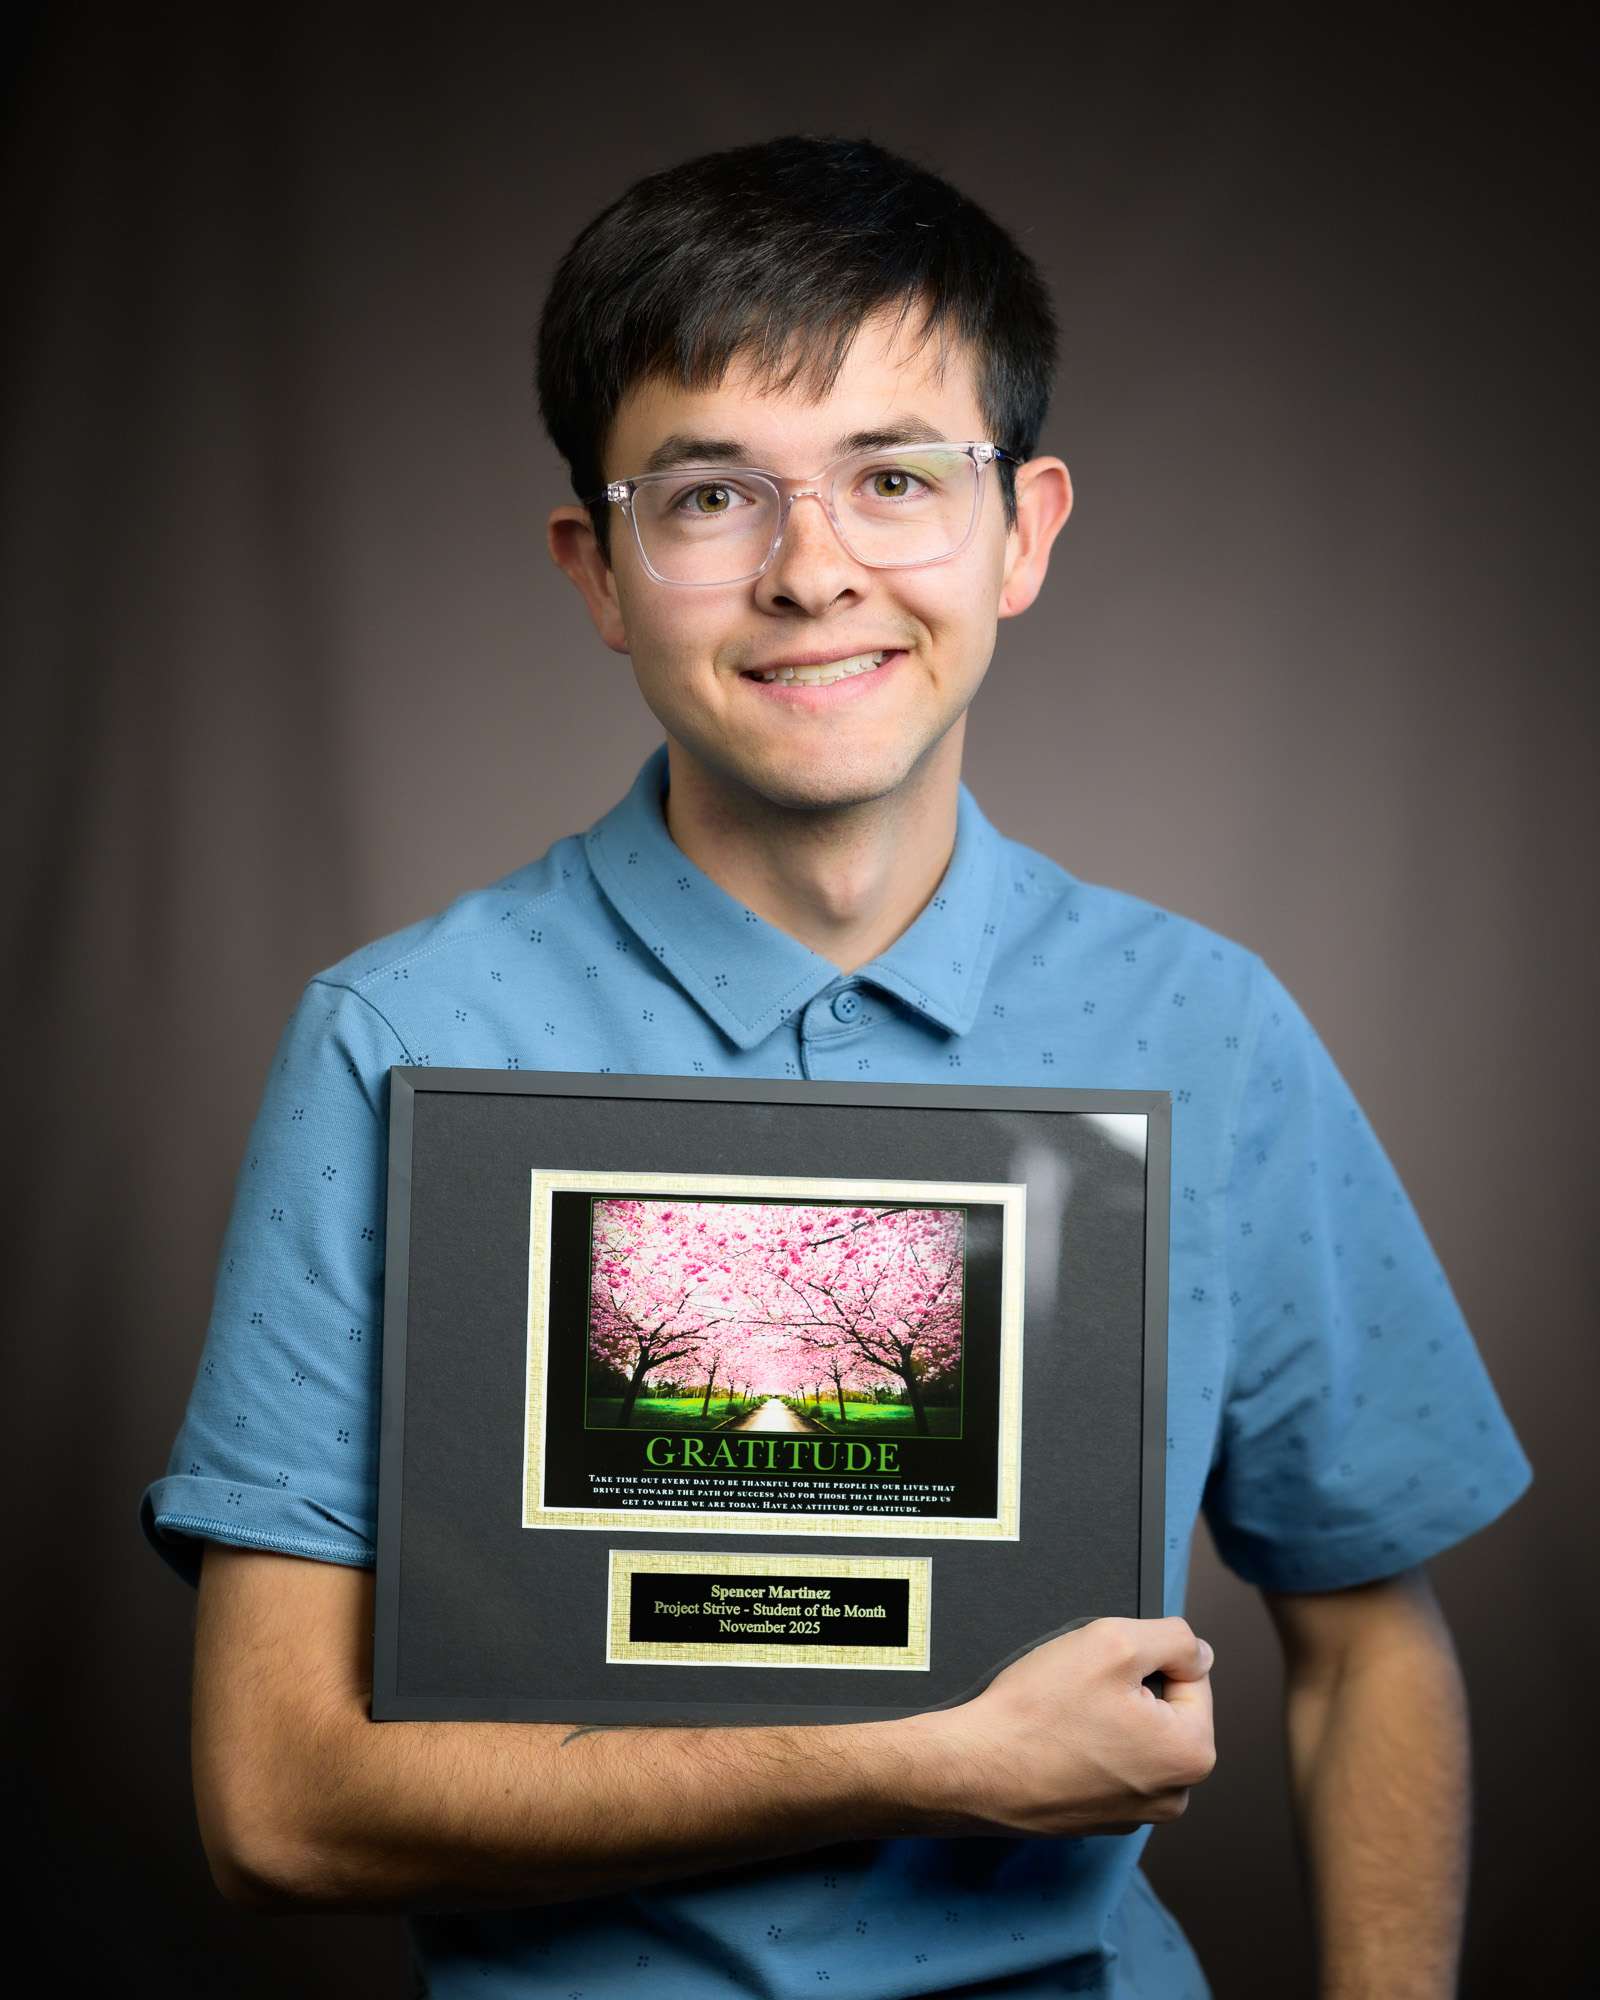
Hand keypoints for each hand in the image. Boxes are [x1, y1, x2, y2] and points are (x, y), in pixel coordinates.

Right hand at [906, 1616, 1216, 1836]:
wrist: (976, 1768)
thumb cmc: (1039, 1711)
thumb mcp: (1114, 1642)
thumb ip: (1174, 1638)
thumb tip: (1200, 1653)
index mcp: (1190, 1755)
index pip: (1192, 1676)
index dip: (1147, 1657)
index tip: (1106, 1670)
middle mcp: (1173, 1796)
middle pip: (1165, 1710)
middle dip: (1129, 1689)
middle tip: (1083, 1690)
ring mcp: (1135, 1814)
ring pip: (1135, 1736)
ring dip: (1108, 1718)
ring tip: (1066, 1717)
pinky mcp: (1099, 1819)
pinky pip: (1107, 1764)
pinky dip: (1087, 1747)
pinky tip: (1057, 1741)